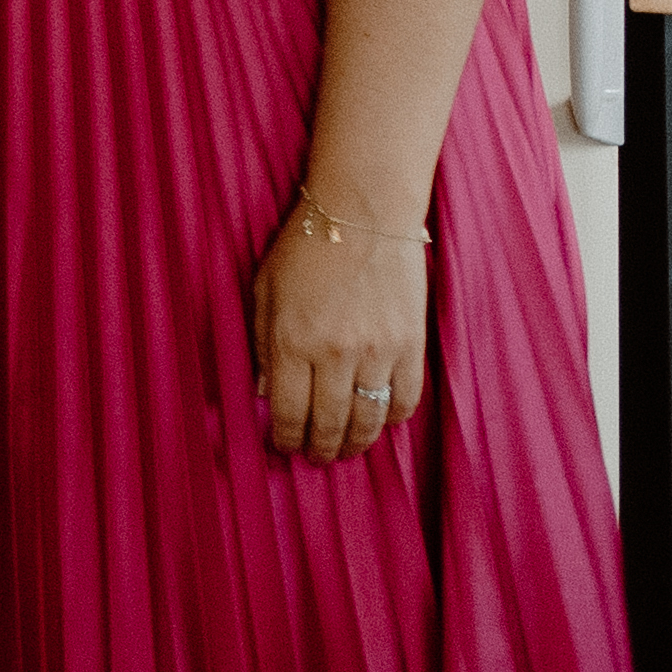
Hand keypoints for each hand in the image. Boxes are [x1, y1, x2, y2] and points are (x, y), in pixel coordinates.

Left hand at [245, 192, 434, 467]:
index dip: (286, 438)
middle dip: (320, 449)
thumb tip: (264, 392)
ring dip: (356, 444)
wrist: (362, 213)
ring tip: (345, 450)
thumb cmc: (303, 247)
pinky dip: (392, 420)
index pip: (288, 411)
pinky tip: (379, 423)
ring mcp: (377, 352)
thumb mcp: (264, 290)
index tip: (284, 448)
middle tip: (315, 458)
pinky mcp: (410, 346)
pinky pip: (405, 401)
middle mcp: (335, 353)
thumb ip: (261, 343)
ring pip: (369, 421)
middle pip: (329, 424)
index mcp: (292, 340)